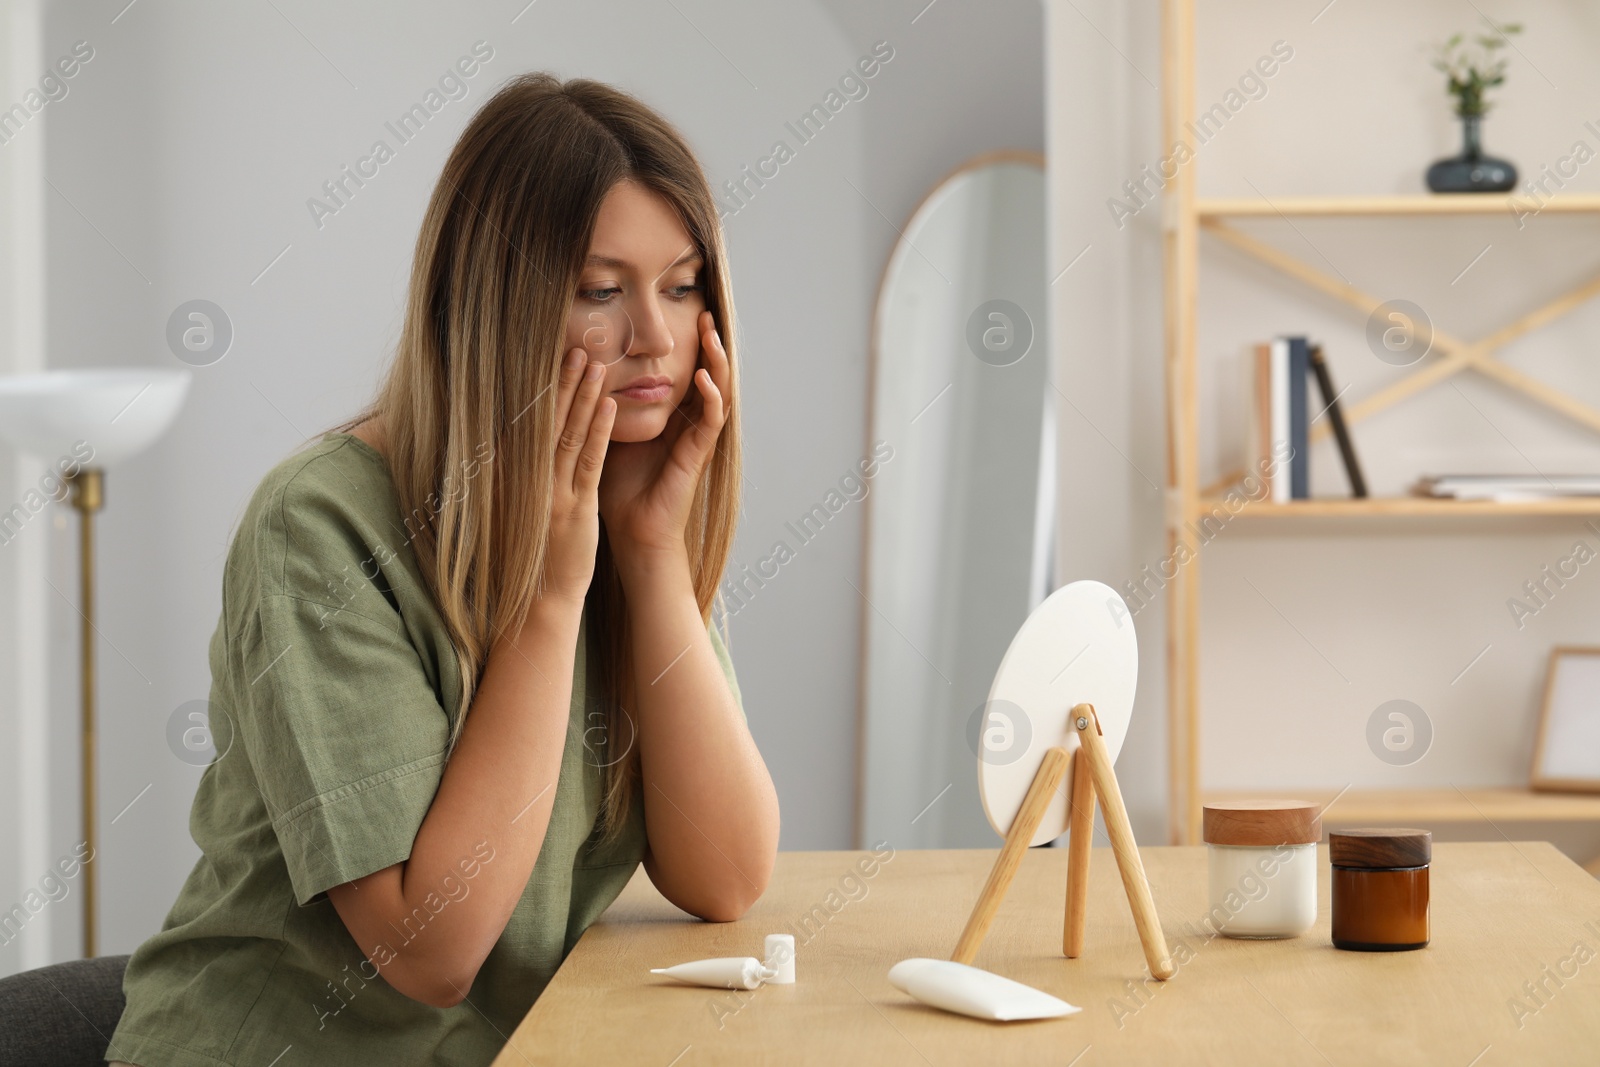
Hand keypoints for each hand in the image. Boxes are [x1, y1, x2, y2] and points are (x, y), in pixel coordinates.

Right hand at [540, 348, 616, 605]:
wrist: (536, 601)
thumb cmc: (530, 554)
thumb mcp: (519, 508)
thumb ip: (521, 475)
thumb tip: (522, 442)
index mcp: (510, 476)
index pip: (528, 422)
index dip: (542, 388)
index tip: (553, 356)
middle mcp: (525, 479)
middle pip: (546, 420)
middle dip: (562, 381)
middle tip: (577, 346)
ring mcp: (550, 492)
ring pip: (568, 433)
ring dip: (582, 396)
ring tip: (595, 363)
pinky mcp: (573, 508)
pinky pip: (588, 462)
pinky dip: (598, 432)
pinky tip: (609, 406)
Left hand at [598, 310, 729, 569]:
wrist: (633, 531)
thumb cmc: (618, 487)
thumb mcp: (609, 432)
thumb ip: (605, 404)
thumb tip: (578, 370)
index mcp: (672, 417)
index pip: (687, 371)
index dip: (688, 343)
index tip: (683, 311)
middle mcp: (689, 424)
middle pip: (708, 374)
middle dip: (708, 343)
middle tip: (704, 311)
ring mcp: (697, 439)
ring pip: (718, 391)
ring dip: (716, 362)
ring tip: (711, 334)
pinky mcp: (698, 455)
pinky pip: (711, 420)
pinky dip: (710, 397)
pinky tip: (704, 378)